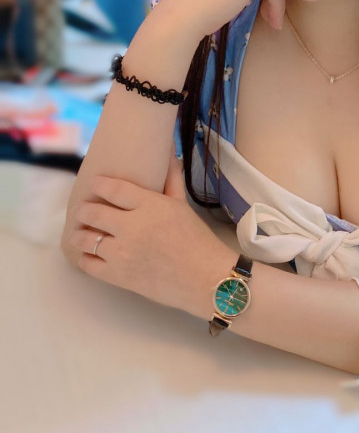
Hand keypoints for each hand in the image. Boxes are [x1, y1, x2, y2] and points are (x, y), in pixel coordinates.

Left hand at [67, 150, 228, 315]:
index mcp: (149, 205)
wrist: (204, 278)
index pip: (112, 188)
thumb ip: (171, 180)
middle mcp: (132, 226)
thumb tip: (168, 154)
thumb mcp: (182, 205)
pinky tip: (90, 254)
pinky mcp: (118, 276)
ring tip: (81, 232)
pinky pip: (88, 264)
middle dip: (83, 209)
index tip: (94, 184)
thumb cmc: (196, 239)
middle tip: (83, 210)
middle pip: (92, 212)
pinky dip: (85, 257)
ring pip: (85, 238)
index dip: (98, 184)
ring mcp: (122, 253)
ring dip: (80, 233)